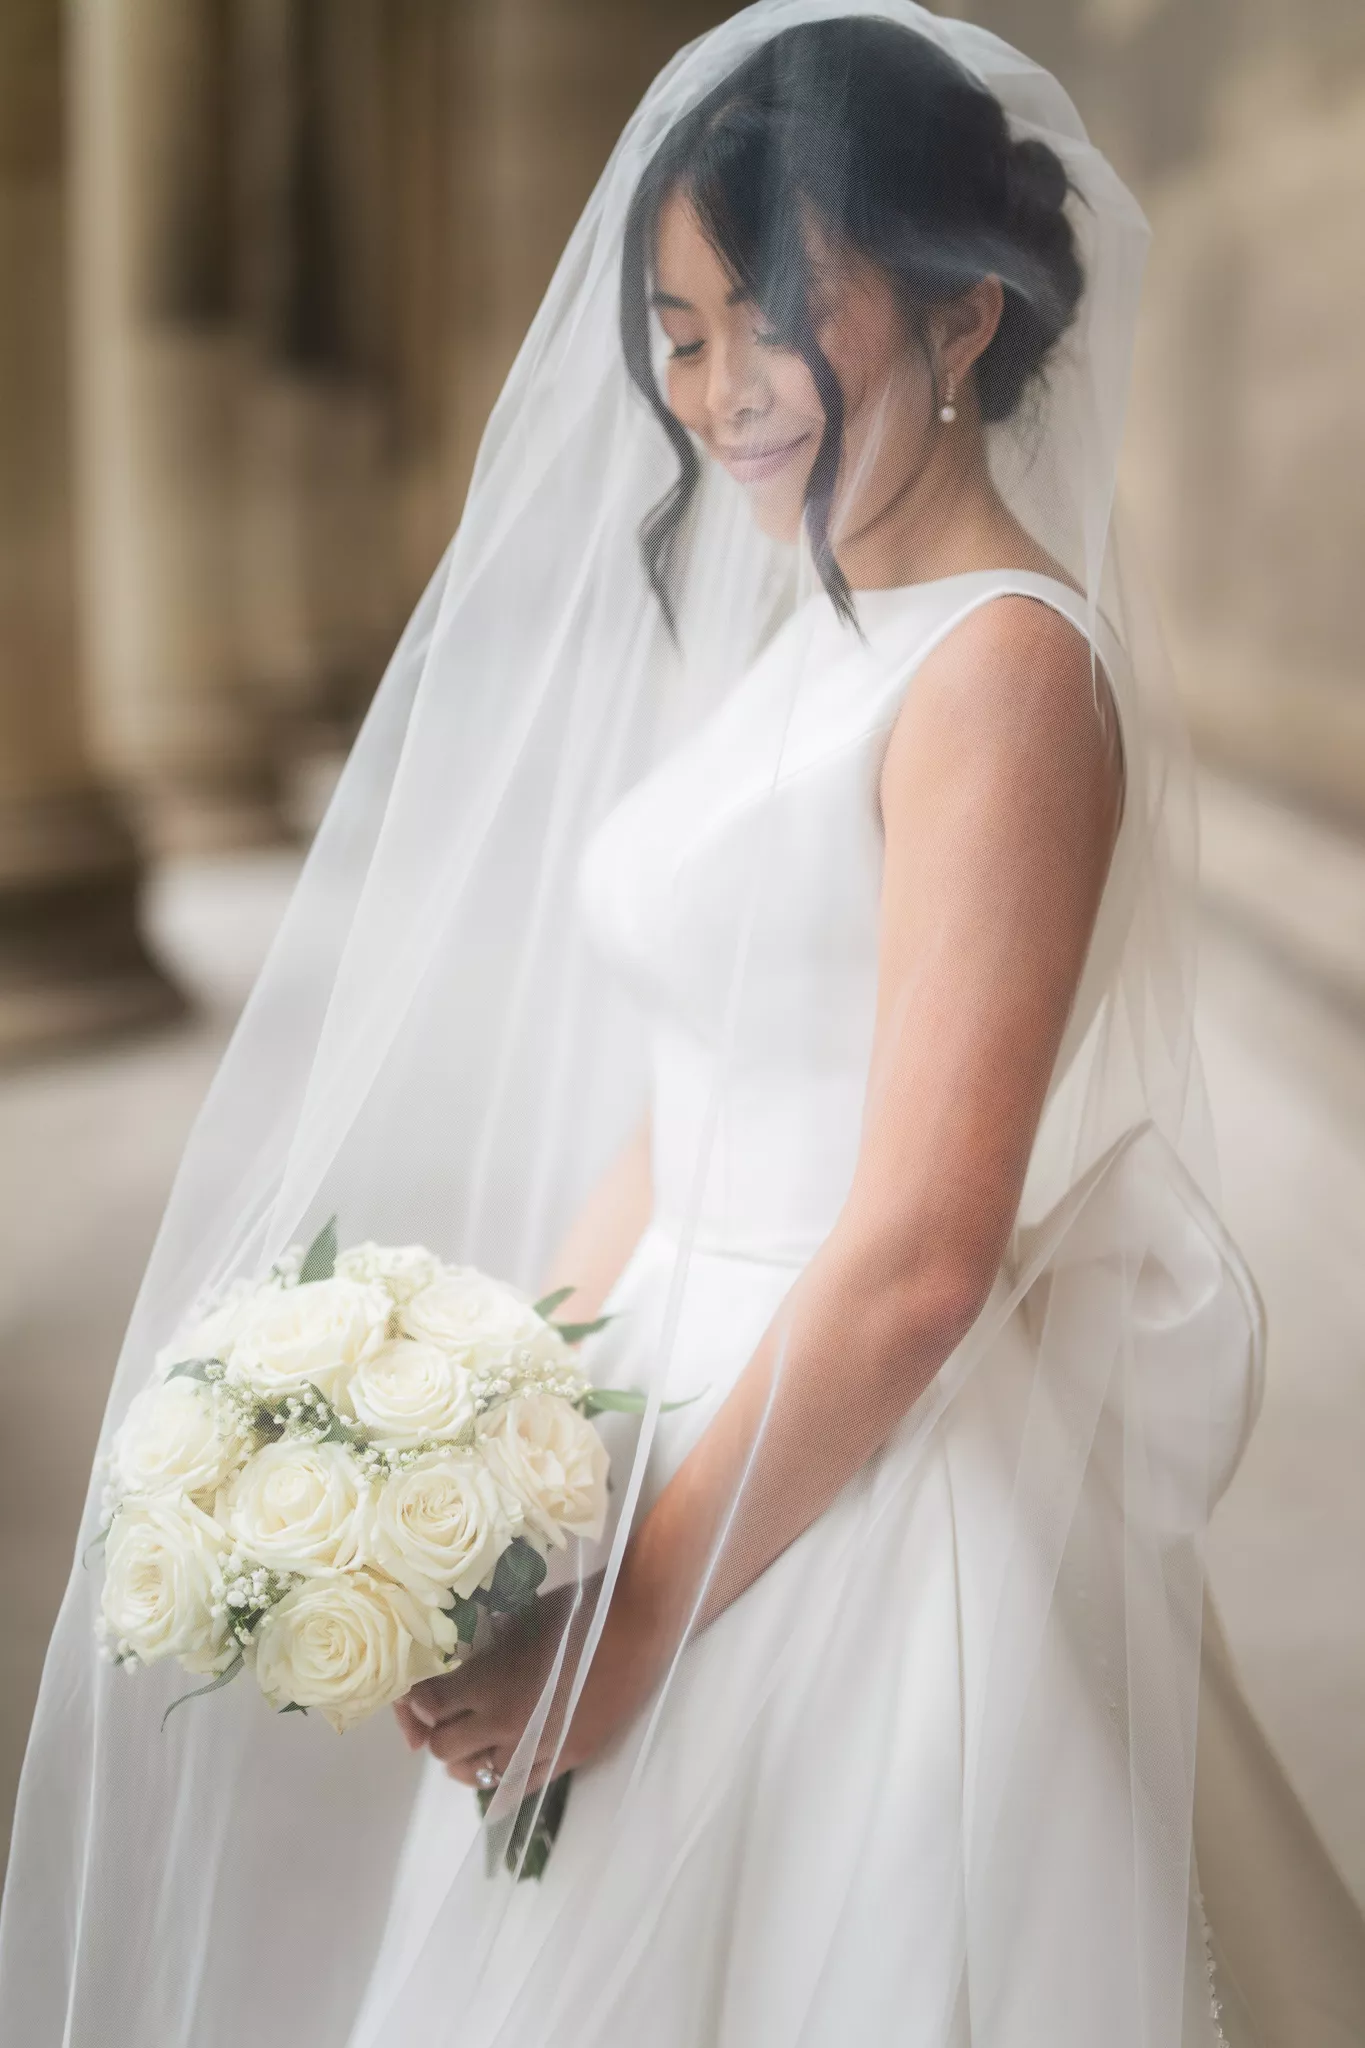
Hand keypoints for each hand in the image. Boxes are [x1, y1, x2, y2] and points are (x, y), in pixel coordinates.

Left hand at [395, 1579, 664, 1790]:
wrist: (637, 1627)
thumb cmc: (578, 1609)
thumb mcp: (520, 1618)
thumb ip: (486, 1647)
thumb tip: (463, 1658)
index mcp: (488, 1680)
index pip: (429, 1705)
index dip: (418, 1699)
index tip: (423, 1690)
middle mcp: (503, 1722)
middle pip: (444, 1746)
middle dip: (437, 1729)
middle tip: (447, 1713)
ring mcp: (535, 1747)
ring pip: (475, 1773)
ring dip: (465, 1756)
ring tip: (473, 1738)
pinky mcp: (565, 1759)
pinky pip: (518, 1787)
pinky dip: (500, 1778)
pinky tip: (500, 1764)